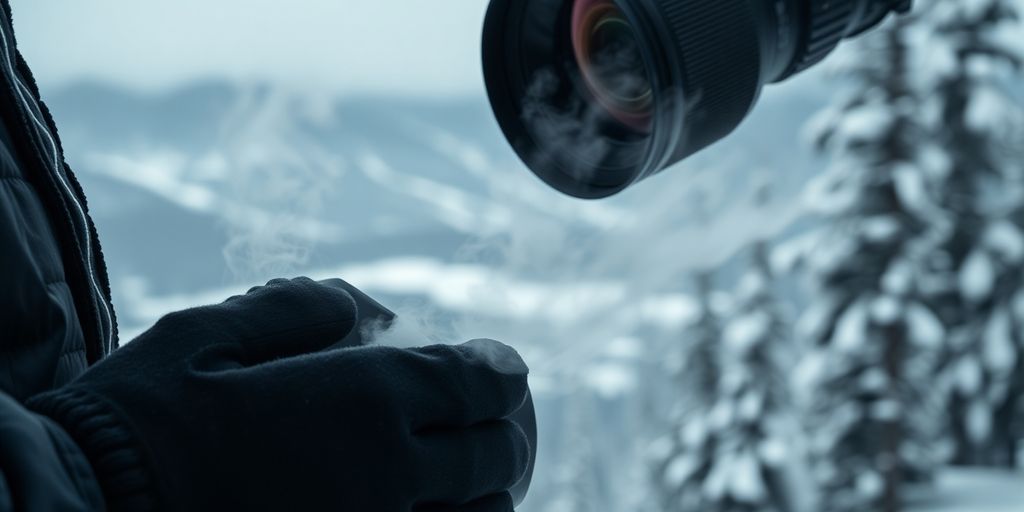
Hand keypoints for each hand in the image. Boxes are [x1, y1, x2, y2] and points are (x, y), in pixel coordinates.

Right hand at [29, 277, 529, 511]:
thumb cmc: (138, 422)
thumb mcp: (206, 331)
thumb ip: (299, 308)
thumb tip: (366, 307)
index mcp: (363, 402)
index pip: (473, 381)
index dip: (498, 369)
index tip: (504, 367)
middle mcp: (390, 475)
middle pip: (495, 450)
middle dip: (505, 425)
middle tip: (497, 414)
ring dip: (493, 484)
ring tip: (481, 471)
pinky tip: (440, 506)